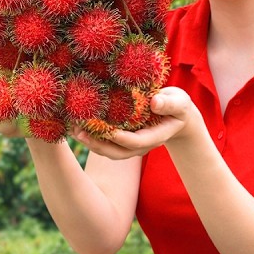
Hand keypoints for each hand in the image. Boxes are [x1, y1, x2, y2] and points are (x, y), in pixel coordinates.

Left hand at [70, 87, 201, 159]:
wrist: (176, 116)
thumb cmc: (178, 106)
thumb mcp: (179, 102)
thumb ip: (169, 103)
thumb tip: (154, 101)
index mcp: (154, 137)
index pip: (136, 142)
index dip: (120, 137)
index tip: (105, 128)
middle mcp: (141, 145)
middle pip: (117, 152)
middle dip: (98, 144)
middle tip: (80, 132)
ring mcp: (131, 145)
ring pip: (109, 150)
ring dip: (90, 143)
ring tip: (73, 130)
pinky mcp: (123, 139)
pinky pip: (106, 143)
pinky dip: (91, 137)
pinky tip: (78, 127)